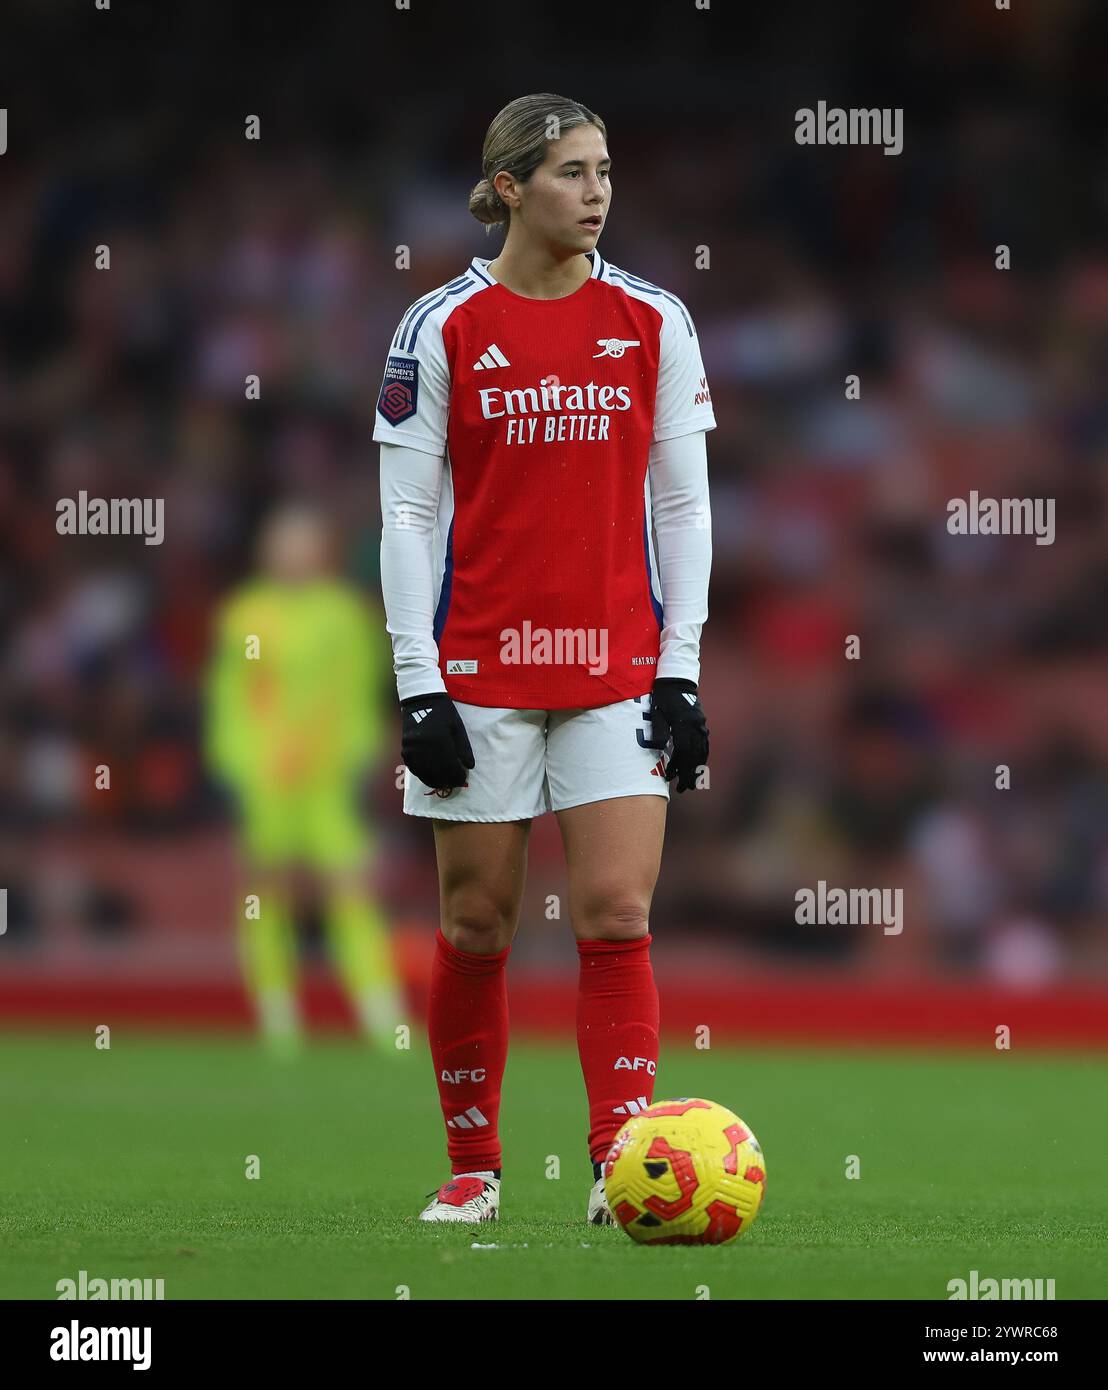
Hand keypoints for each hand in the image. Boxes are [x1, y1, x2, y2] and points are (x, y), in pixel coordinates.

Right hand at [399, 692, 474, 789]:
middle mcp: (424, 748)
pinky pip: (414, 769)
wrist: (421, 701)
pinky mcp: (405, 750)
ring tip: (444, 784)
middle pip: (437, 773)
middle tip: (455, 784)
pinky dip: (423, 775)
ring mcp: (412, 750)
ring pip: (424, 773)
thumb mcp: (458, 728)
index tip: (463, 779)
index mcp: (440, 741)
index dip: (457, 776)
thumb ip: (464, 748)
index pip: (450, 766)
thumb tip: (469, 767)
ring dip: (435, 781)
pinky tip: (431, 777)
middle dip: (447, 781)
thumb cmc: (444, 714)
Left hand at [650, 678, 708, 792]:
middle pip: (694, 755)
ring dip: (697, 768)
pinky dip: (701, 757)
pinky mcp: (701, 723)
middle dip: (690, 773)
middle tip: (685, 788)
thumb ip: (659, 730)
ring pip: (702, 751)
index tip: (671, 778)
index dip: (678, 767)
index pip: (683, 752)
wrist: (677, 680)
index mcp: (684, 724)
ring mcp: (701, 725)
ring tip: (693, 782)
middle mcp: (696, 726)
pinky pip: (704, 744)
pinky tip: (697, 765)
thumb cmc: (664, 697)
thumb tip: (659, 748)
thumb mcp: (657, 712)